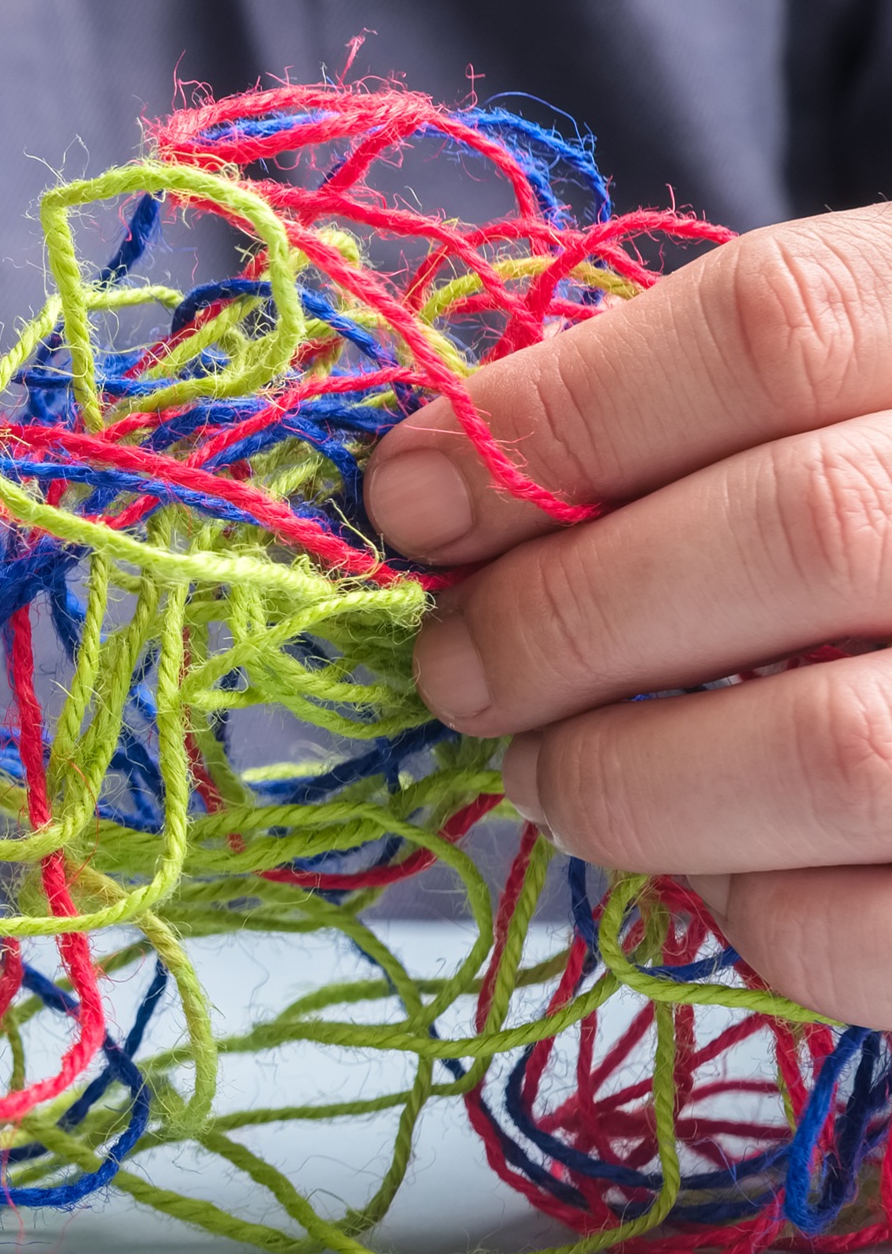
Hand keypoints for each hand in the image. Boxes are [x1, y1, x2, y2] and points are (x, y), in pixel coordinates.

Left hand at [364, 208, 891, 1024]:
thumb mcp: (850, 401)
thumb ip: (692, 422)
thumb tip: (436, 495)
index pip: (777, 324)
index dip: (554, 416)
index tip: (408, 500)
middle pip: (800, 529)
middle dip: (563, 616)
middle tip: (458, 667)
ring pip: (832, 747)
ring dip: (624, 777)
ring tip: (543, 774)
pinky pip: (876, 929)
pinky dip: (750, 908)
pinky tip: (709, 863)